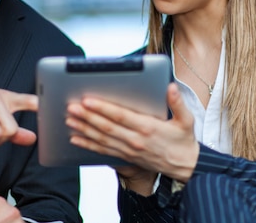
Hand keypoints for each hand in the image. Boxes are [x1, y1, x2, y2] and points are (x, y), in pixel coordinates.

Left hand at [66, 83, 198, 182]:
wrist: (186, 167)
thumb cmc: (184, 140)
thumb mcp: (187, 120)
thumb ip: (178, 103)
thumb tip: (170, 87)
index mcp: (148, 127)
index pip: (120, 116)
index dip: (103, 108)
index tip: (88, 100)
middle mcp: (135, 140)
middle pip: (106, 127)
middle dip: (87, 117)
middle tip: (71, 107)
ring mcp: (129, 150)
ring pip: (101, 139)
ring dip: (84, 129)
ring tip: (69, 120)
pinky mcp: (126, 157)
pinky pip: (103, 151)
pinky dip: (88, 145)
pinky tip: (75, 139)